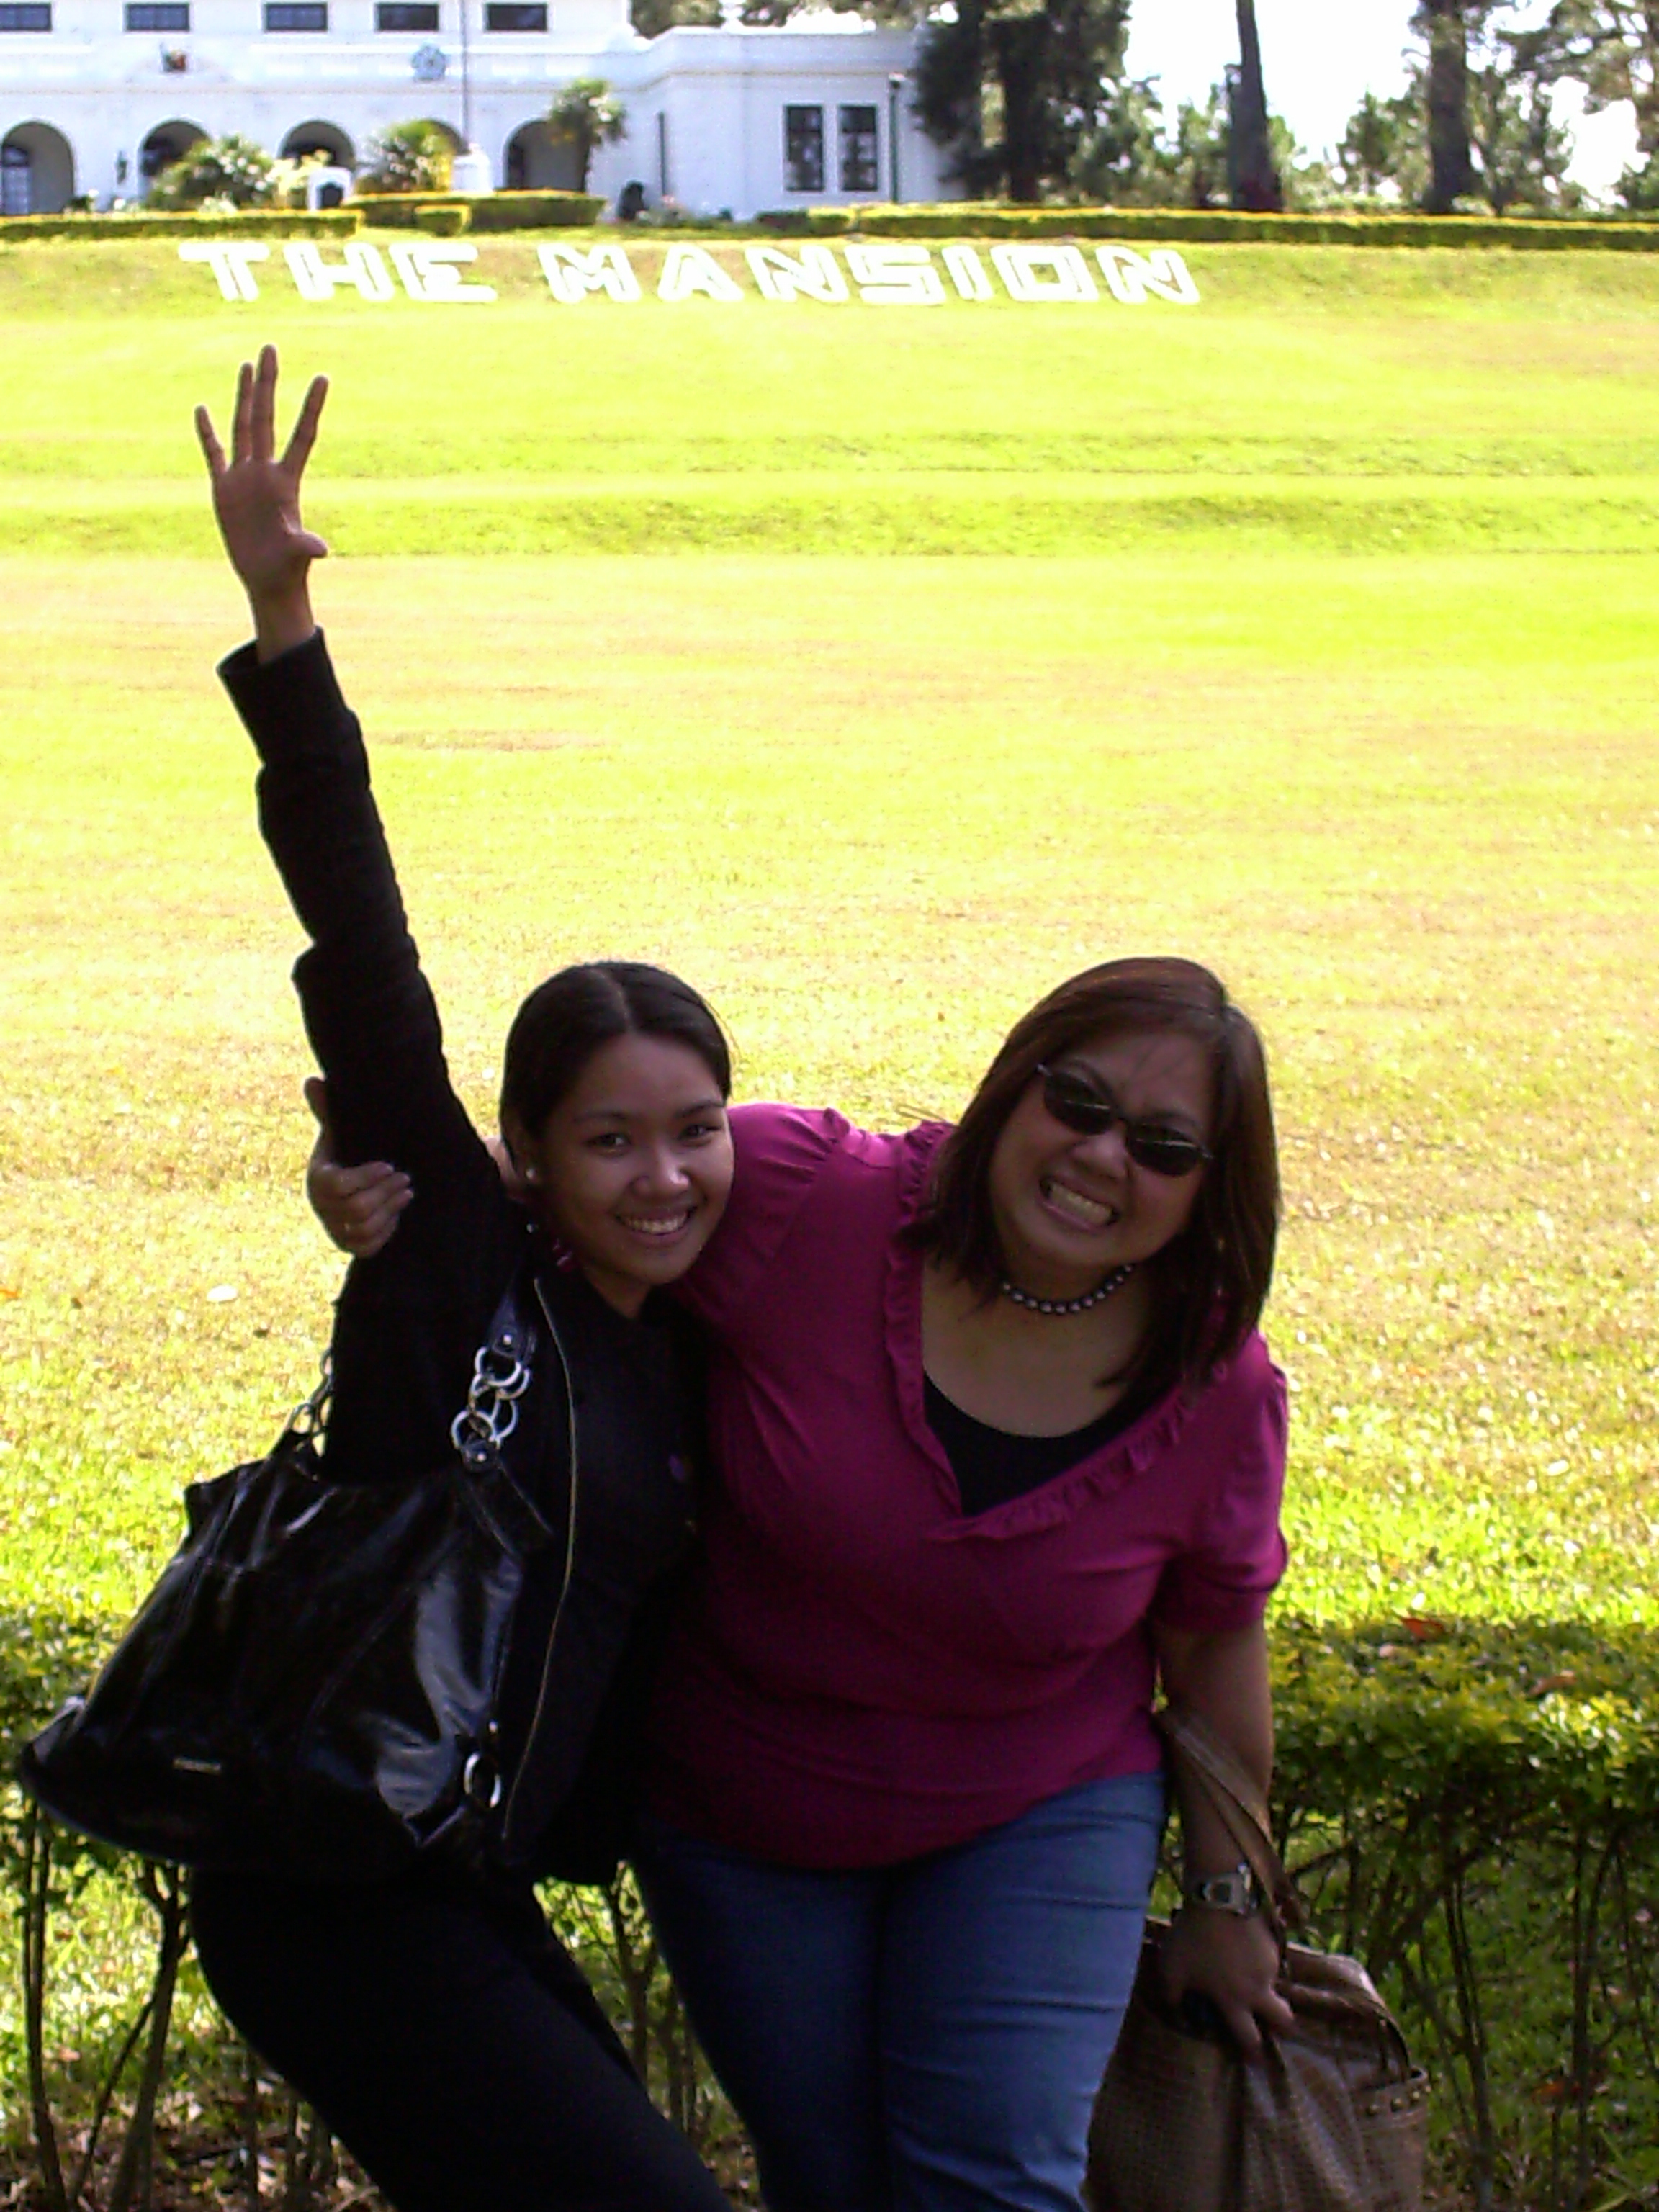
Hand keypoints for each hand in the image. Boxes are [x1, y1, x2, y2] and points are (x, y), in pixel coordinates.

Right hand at [195, 345, 328, 660]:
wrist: (266, 580)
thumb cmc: (286, 569)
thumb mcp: (296, 556)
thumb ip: (305, 547)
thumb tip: (320, 550)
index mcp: (286, 482)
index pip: (301, 436)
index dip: (311, 407)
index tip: (323, 377)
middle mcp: (265, 472)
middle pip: (266, 418)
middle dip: (268, 384)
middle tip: (271, 347)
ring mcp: (243, 477)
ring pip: (243, 426)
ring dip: (244, 396)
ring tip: (248, 364)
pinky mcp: (223, 489)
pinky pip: (214, 454)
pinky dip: (207, 433)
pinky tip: (203, 408)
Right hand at [304, 1076, 410, 1258]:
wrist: (351, 1184)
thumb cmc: (345, 1152)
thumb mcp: (338, 1131)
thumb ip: (328, 1109)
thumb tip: (312, 1079)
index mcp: (317, 1179)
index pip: (338, 1186)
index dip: (366, 1177)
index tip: (389, 1165)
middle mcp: (322, 1208)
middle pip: (357, 1208)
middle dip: (386, 1192)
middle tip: (406, 1178)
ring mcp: (334, 1229)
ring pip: (364, 1227)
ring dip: (391, 1209)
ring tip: (408, 1192)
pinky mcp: (348, 1245)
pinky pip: (367, 1247)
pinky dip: (386, 1232)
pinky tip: (398, 1213)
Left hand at [1159, 1906, 1294, 2057]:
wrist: (1219, 1897)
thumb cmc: (1192, 1938)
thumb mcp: (1171, 1970)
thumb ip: (1172, 1996)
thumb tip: (1176, 2014)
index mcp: (1234, 2000)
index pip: (1249, 2037)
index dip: (1253, 2054)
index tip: (1257, 2065)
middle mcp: (1258, 1988)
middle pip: (1284, 2019)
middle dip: (1284, 2029)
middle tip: (1278, 2029)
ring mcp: (1269, 1965)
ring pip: (1275, 1985)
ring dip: (1266, 1987)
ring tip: (1245, 1973)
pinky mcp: (1274, 1943)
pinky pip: (1270, 1960)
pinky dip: (1260, 1961)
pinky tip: (1244, 1948)